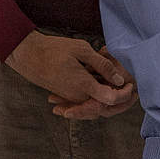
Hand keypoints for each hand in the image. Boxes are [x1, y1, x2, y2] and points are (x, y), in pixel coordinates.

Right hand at [8, 30, 134, 118]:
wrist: (27, 55)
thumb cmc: (54, 49)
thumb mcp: (82, 50)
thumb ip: (102, 65)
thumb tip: (118, 79)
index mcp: (83, 85)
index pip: (111, 99)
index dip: (124, 94)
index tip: (130, 83)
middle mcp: (79, 96)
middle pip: (106, 109)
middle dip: (122, 102)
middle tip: (131, 90)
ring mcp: (72, 98)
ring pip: (96, 109)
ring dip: (110, 102)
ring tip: (121, 89)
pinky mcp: (68, 96)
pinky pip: (87, 105)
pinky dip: (98, 100)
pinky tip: (106, 89)